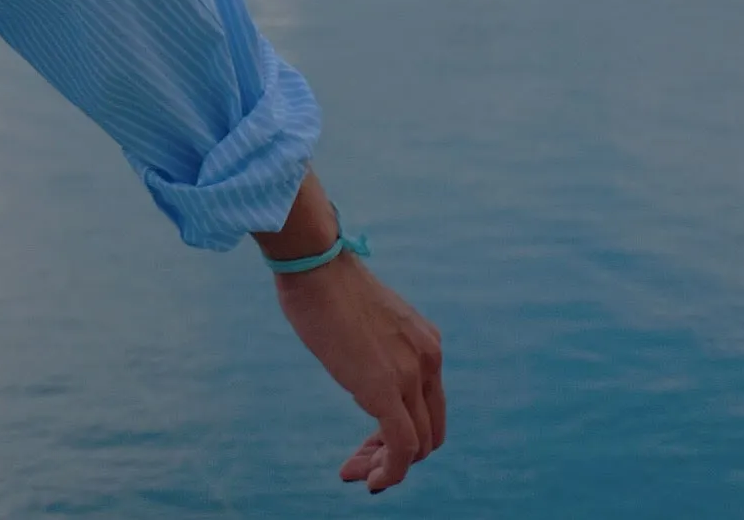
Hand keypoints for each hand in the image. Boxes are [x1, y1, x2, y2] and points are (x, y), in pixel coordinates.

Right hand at [276, 252, 446, 493]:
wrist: (315, 263)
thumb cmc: (324, 282)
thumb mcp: (365, 319)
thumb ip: (374, 346)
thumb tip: (357, 360)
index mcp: (426, 343)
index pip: (428, 406)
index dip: (403, 430)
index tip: (369, 441)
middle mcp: (429, 361)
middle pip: (428, 431)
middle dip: (396, 454)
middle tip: (359, 464)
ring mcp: (411, 376)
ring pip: (417, 445)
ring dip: (387, 466)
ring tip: (356, 474)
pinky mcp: (385, 390)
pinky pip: (403, 448)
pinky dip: (392, 472)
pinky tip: (372, 480)